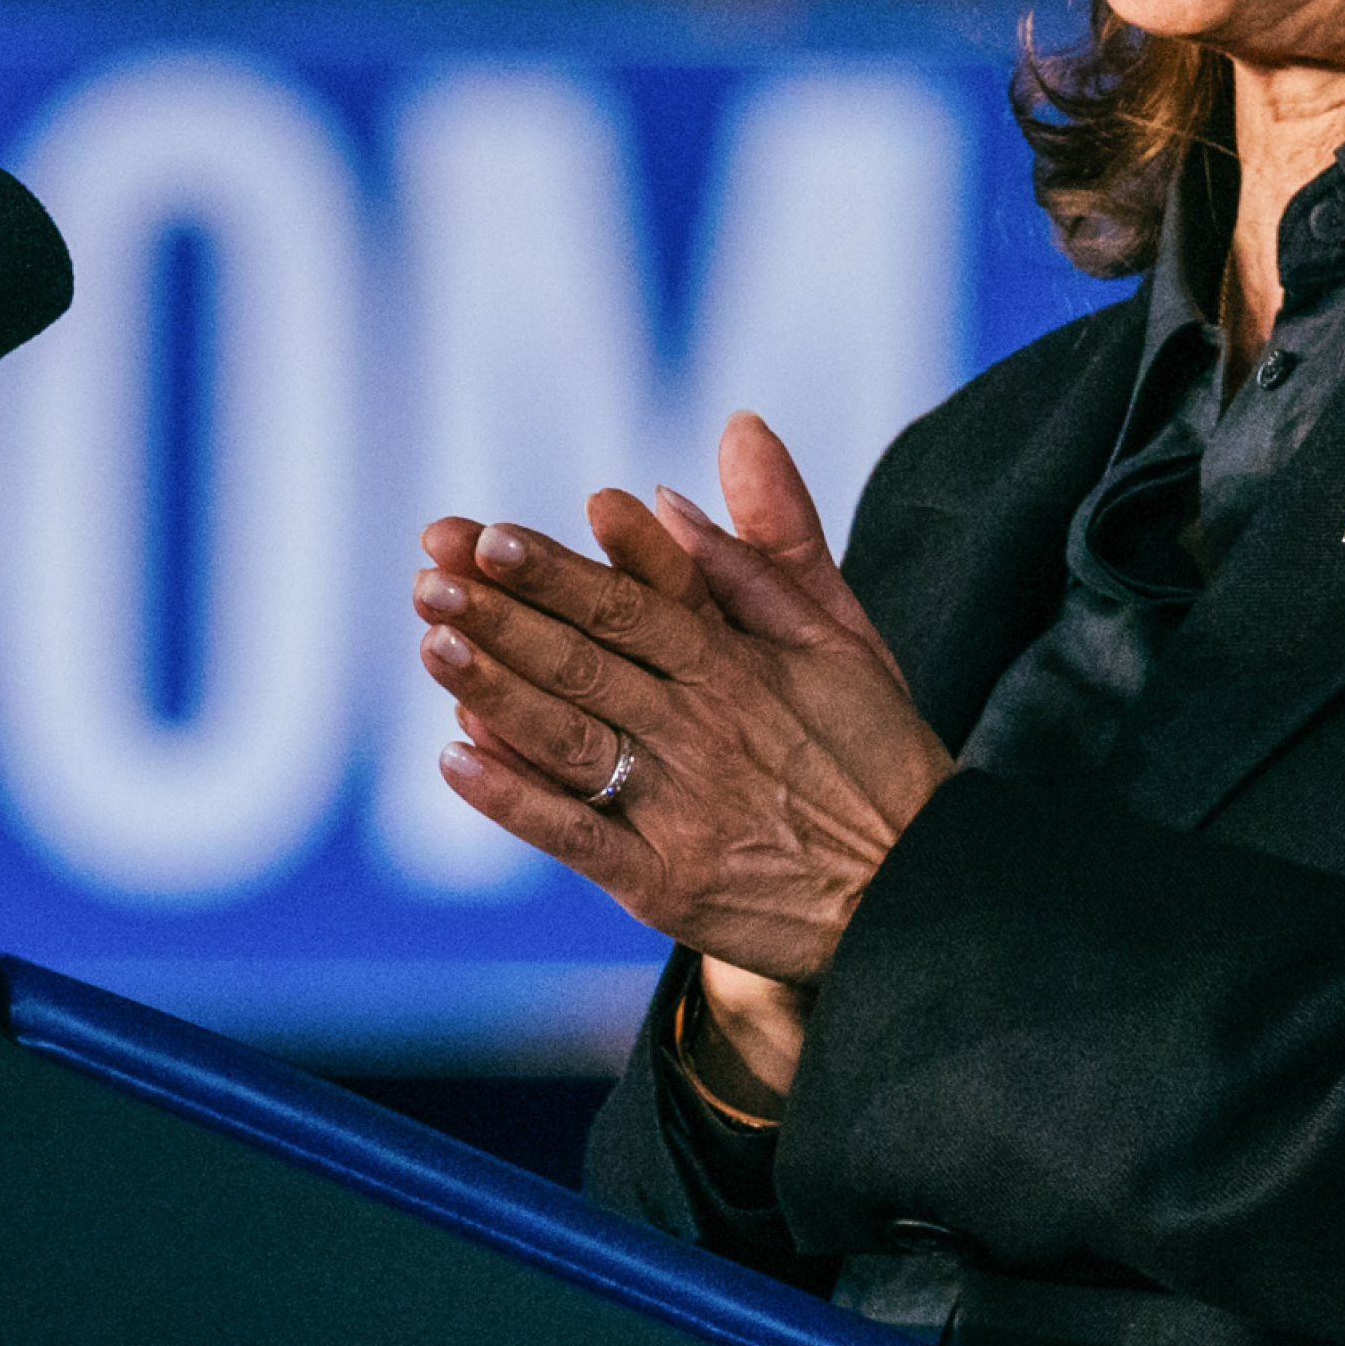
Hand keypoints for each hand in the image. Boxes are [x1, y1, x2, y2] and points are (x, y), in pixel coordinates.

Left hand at [412, 414, 951, 994]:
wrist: (915, 896)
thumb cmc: (869, 755)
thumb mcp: (841, 635)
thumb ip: (776, 542)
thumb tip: (717, 448)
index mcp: (740, 664)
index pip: (633, 604)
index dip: (557, 571)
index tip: (489, 535)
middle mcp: (704, 728)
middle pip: (586, 662)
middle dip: (502, 617)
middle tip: (429, 575)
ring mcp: (680, 807)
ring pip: (570, 738)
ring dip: (495, 690)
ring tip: (432, 644)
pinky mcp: (664, 882)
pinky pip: (575, 836)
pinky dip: (513, 798)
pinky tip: (455, 758)